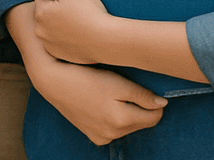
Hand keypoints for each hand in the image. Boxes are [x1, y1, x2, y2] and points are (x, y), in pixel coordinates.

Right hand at [30, 53, 166, 145]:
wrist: (51, 80)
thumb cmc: (84, 76)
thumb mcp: (116, 81)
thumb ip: (142, 95)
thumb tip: (162, 104)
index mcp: (122, 120)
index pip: (154, 117)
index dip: (154, 102)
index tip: (146, 88)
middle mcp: (113, 134)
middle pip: (140, 122)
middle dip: (139, 107)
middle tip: (124, 86)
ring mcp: (101, 137)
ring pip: (126, 126)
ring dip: (125, 112)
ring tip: (110, 93)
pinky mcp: (92, 135)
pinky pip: (112, 129)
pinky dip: (112, 118)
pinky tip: (100, 103)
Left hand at [33, 0, 110, 65]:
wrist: (107, 41)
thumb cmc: (88, 12)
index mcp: (40, 13)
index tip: (70, 0)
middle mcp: (40, 31)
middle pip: (44, 10)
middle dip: (55, 7)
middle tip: (75, 11)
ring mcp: (49, 44)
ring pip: (50, 25)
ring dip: (58, 22)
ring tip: (78, 23)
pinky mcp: (59, 54)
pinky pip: (57, 39)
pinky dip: (64, 36)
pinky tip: (78, 35)